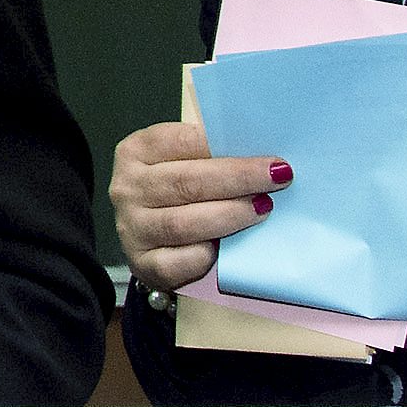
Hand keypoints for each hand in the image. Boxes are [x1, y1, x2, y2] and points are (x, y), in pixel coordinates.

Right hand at [109, 118, 287, 294]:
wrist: (153, 236)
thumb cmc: (180, 189)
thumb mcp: (185, 159)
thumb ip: (212, 151)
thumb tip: (261, 148)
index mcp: (136, 152)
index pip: (182, 143)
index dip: (228, 149)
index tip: (271, 157)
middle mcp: (127, 188)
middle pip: (186, 182)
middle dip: (238, 180)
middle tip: (278, 179)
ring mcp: (132, 228)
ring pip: (183, 223)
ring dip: (230, 216)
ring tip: (262, 209)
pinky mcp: (143, 264)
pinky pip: (179, 261)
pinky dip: (206, 255)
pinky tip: (227, 249)